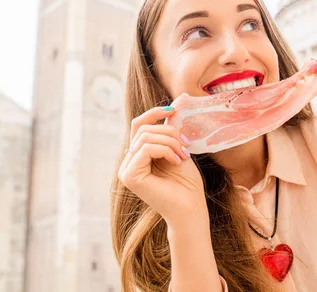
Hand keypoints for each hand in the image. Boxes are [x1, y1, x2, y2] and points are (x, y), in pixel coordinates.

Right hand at [118, 106, 206, 227]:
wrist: (190, 208)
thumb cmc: (187, 183)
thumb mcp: (177, 150)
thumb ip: (168, 133)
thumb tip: (169, 107)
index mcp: (137, 156)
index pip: (138, 125)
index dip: (153, 113)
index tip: (172, 110)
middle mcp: (128, 162)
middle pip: (142, 129)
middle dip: (168, 132)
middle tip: (185, 146)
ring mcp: (126, 170)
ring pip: (145, 137)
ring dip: (170, 141)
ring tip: (183, 154)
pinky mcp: (129, 176)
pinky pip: (146, 148)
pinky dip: (165, 150)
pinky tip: (176, 161)